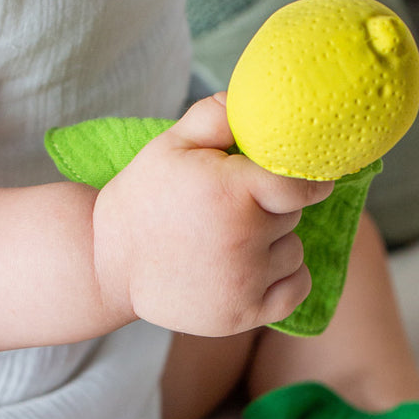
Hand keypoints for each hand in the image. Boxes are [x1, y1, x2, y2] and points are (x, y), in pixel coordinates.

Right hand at [92, 94, 332, 335]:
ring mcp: (244, 282)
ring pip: (294, 251)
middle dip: (271, 208)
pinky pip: (296, 289)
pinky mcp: (243, 315)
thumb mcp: (170, 144)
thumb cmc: (145, 197)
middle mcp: (243, 240)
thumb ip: (215, 116)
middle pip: (293, 216)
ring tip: (230, 241)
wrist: (107, 261)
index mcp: (230, 192)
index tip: (311, 178)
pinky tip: (255, 268)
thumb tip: (258, 104)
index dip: (309, 178)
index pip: (301, 184)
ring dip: (275, 244)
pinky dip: (285, 279)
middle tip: (232, 209)